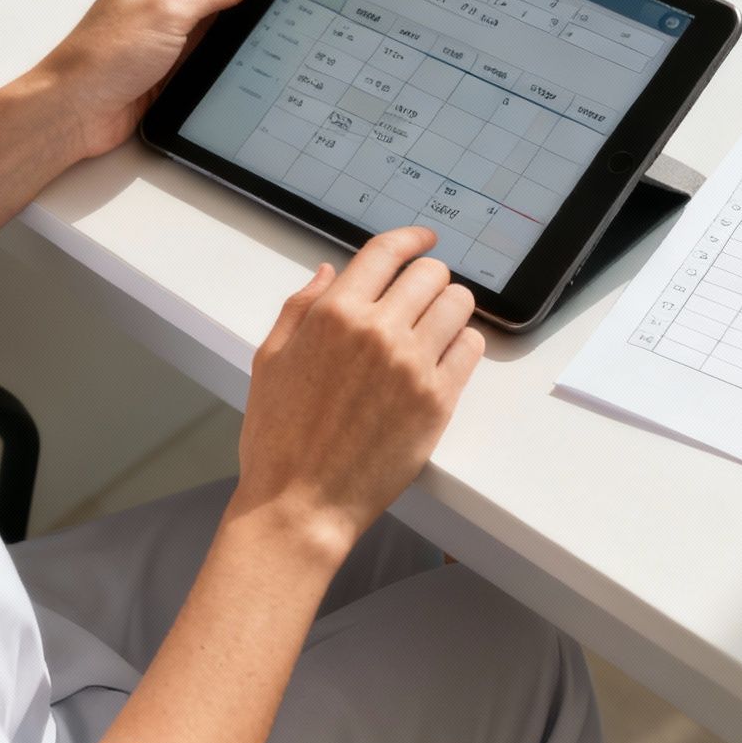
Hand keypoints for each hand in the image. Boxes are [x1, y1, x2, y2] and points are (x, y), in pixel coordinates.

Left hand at [39, 0, 279, 159]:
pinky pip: (212, 42)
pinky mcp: (172, 60)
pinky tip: (259, 39)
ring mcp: (169, 29)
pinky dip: (234, 38)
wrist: (76, 110)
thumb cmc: (105, 56)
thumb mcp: (168, 13)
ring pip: (219, 9)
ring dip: (247, 6)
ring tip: (287, 2)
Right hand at [232, 227, 485, 559]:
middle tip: (421, 296)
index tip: (423, 239)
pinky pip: (471, 348)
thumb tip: (330, 272)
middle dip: (427, 278)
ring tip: (435, 326)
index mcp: (335, 315)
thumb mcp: (270, 360)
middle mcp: (379, 332)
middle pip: (430, 273)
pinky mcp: (438, 401)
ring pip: (458, 304)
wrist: (301, 504)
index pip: (387, 251)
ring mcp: (413, 366)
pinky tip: (444, 356)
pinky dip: (462, 343)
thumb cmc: (278, 438)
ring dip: (449, 307)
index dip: (411, 238)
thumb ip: (301, 308)